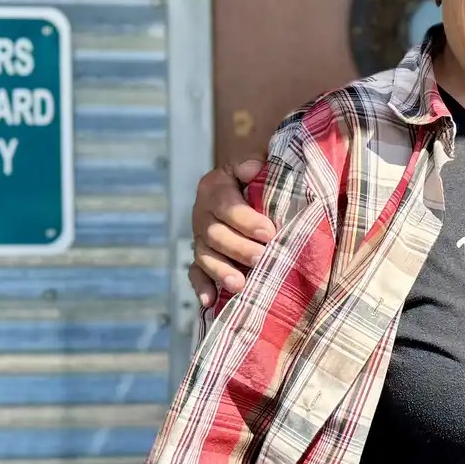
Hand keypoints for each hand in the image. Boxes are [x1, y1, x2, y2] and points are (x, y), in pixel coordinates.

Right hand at [189, 159, 274, 307]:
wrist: (247, 183)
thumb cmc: (258, 175)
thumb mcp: (255, 162)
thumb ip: (254, 162)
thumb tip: (253, 169)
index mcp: (213, 187)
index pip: (225, 205)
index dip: (245, 219)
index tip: (269, 232)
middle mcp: (201, 213)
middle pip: (214, 234)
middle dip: (239, 248)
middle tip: (262, 258)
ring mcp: (199, 237)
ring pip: (204, 256)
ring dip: (221, 271)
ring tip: (240, 284)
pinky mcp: (202, 257)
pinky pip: (195, 273)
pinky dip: (201, 287)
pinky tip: (209, 301)